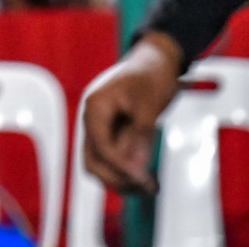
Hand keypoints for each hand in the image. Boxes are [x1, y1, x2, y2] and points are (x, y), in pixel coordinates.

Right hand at [82, 32, 183, 194]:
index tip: (143, 178)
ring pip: (100, 163)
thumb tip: (136, 166)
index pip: (100, 145)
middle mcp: (92, 118)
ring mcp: (100, 126)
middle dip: (116, 177)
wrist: (156, 61)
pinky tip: (147, 178)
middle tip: (145, 187)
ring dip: (121, 179)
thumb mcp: (150, 104)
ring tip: (149, 187)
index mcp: (95, 106)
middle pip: (92, 160)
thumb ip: (140, 135)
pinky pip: (112, 157)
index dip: (120, 165)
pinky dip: (126, 170)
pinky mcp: (112, 132)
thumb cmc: (152, 77)